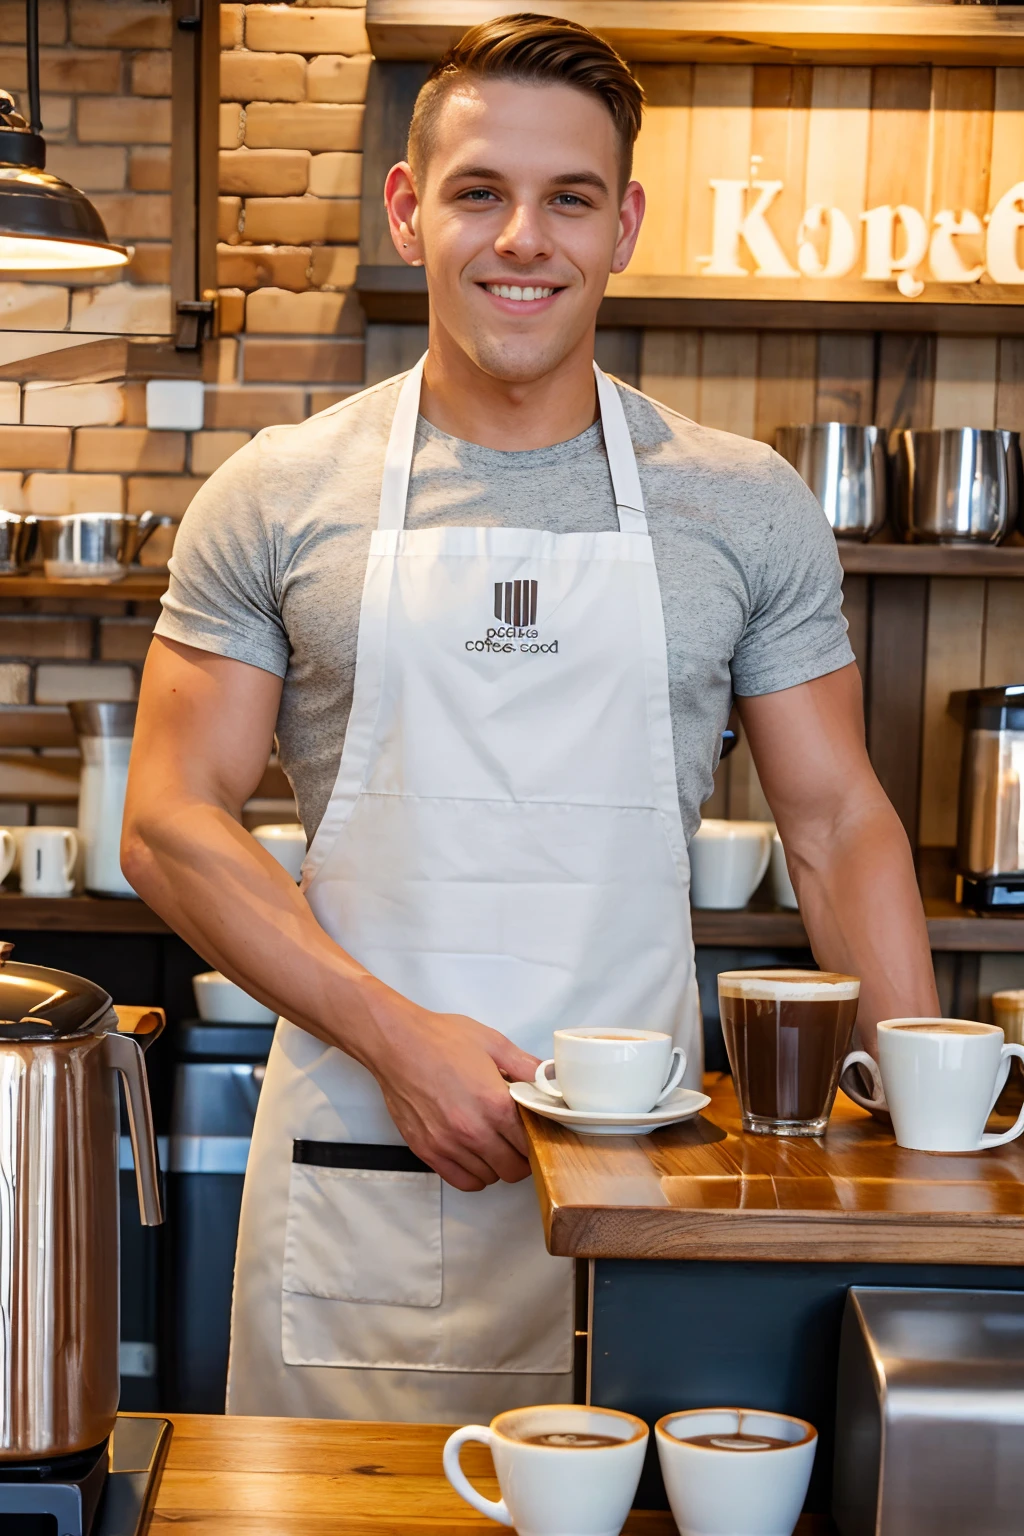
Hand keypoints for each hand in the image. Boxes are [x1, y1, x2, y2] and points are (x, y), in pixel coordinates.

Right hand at [365, 995, 540, 1192]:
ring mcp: (448, 1144)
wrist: (396, 1042)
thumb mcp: (493, 1043)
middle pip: (513, 1169)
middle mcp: (473, 1131)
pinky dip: (474, 1175)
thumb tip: (550, 1079)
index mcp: (495, 1104)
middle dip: (522, 1158)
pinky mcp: (427, 1150)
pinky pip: (462, 1181)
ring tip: (494, 1144)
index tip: (535, 1133)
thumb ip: (526, 1065)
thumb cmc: (441, 1039)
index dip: (538, 1140)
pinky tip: (474, 1157)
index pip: (531, 1143)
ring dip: (497, 1165)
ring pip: (489, 1177)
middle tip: (518, 1141)